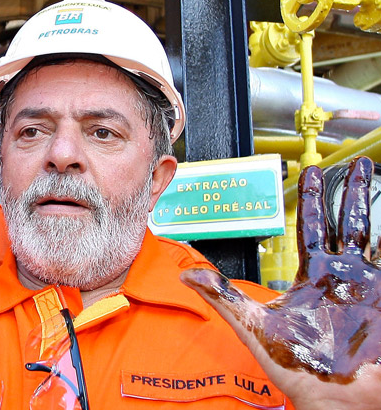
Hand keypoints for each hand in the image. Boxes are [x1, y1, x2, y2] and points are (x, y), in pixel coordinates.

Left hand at [181, 156, 380, 409]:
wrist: (335, 400)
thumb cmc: (299, 369)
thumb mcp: (255, 326)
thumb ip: (223, 298)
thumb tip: (186, 275)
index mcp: (314, 276)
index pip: (313, 227)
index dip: (313, 198)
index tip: (311, 172)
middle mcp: (343, 274)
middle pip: (349, 221)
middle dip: (352, 191)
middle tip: (357, 162)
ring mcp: (369, 285)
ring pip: (373, 232)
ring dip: (374, 204)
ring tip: (374, 171)